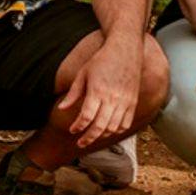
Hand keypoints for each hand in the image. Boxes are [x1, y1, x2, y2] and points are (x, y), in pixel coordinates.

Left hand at [58, 33, 148, 149]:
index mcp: (98, 91)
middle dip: (88, 138)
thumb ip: (73, 93)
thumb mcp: (83, 73)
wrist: (126, 51)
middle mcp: (113, 98)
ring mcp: (125, 102)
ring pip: (114, 128)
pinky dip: (117, 131)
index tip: (72, 131)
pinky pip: (126, 123)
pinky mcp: (133, 102)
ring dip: (102, 136)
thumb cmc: (101, 60)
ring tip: (92, 137)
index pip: (86, 116)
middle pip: (100, 126)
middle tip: (80, 143)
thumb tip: (61, 109)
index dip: (78, 127)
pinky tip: (108, 132)